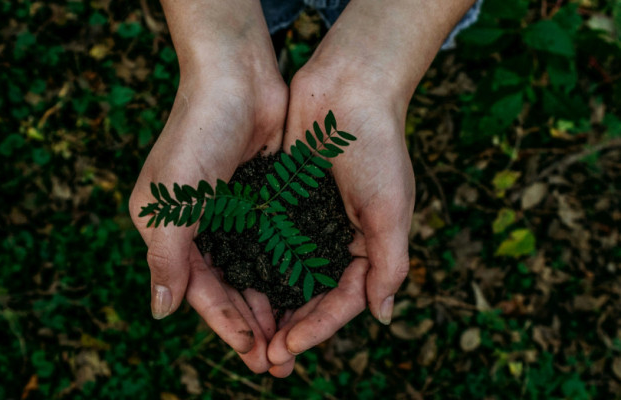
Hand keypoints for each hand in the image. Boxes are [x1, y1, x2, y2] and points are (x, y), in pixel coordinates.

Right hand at [129, 69, 286, 371]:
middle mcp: (199, 227)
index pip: (199, 290)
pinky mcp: (260, 199)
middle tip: (278, 362)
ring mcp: (231, 214)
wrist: (237, 77)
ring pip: (253, 272)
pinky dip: (285, 271)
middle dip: (251, 325)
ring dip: (271, 305)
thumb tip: (161, 312)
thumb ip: (166, 258)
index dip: (225, 324)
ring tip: (293, 339)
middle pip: (227, 288)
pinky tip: (303, 294)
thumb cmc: (197, 135)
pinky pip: (273, 245)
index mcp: (169, 230)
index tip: (253, 353)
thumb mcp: (172, 201)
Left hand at [266, 64, 414, 376]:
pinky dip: (254, 266)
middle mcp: (336, 240)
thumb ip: (389, 264)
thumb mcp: (391, 210)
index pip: (342, 301)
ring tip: (247, 336)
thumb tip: (382, 317)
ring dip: (269, 306)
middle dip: (290, 328)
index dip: (317, 328)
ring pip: (285, 275)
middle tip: (264, 359)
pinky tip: (234, 286)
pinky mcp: (282, 202)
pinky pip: (266, 242)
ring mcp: (307, 222)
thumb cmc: (377, 148)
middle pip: (311, 296)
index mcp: (367, 247)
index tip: (287, 348)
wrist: (349, 88)